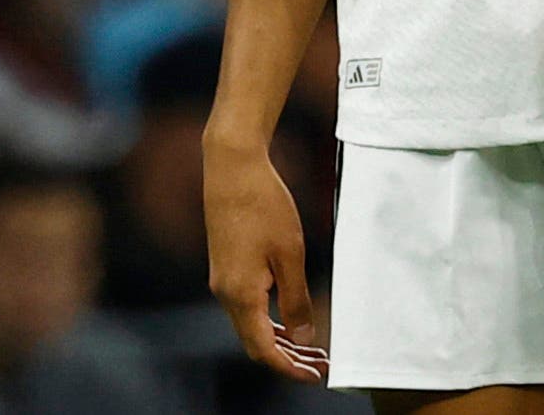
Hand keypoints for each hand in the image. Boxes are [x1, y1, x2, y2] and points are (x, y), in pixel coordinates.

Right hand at [202, 139, 326, 383]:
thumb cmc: (263, 204)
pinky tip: (289, 316)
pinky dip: (268, 319)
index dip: (290, 368)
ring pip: (251, 325)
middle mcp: (225, 293)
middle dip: (288, 358)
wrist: (231, 167)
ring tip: (311, 345)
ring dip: (280, 339)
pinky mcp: (225, 266)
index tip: (317, 376)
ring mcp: (222, 280)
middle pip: (256, 343)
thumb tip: (304, 338)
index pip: (264, 350)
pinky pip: (246, 306)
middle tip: (321, 363)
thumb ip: (296, 299)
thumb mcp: (290, 254)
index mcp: (240, 295)